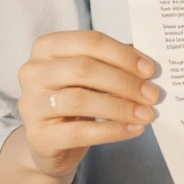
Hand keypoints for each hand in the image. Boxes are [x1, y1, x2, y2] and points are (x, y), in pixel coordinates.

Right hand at [16, 30, 158, 177]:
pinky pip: (79, 132)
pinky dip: (111, 130)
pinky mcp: (37, 136)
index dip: (122, 54)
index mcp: (47, 46)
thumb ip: (113, 63)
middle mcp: (33, 71)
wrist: (51, 142)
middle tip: (152, 94)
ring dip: (120, 107)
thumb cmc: (76, 96)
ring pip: (80, 100)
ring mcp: (31, 104)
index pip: (90, 41)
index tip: (149, 69)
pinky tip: (133, 129)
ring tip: (146, 114)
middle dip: (124, 81)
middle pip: (84, 69)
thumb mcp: (91, 74)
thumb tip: (147, 64)